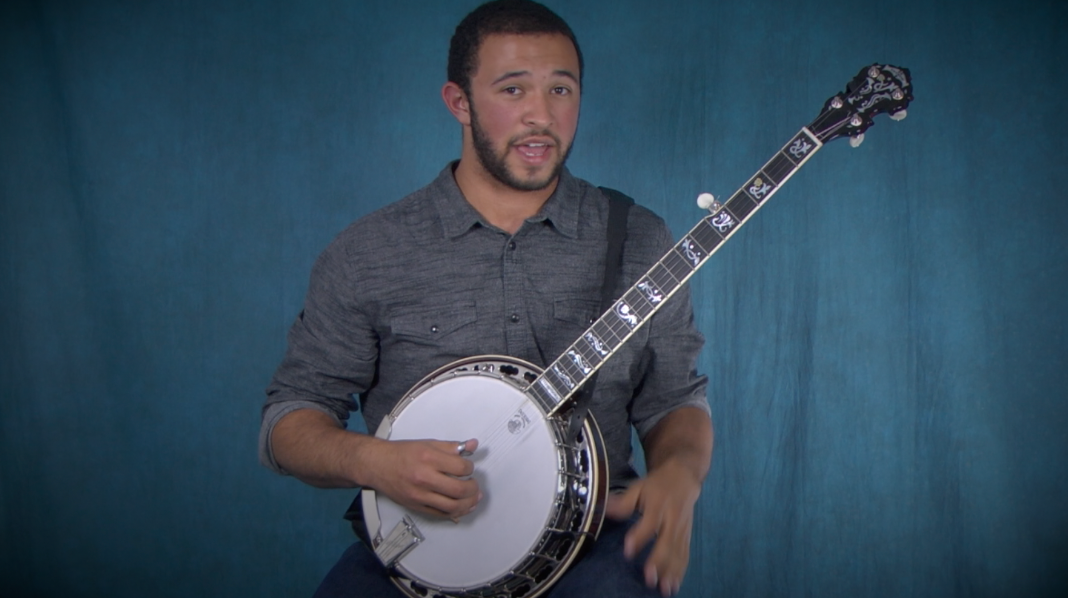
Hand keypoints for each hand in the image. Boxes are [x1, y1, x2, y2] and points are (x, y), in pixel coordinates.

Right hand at [366, 438, 481, 519]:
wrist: (377, 465)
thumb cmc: (402, 453)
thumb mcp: (428, 443)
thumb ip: (451, 447)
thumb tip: (472, 445)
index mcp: (428, 459)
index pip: (460, 468)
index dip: (470, 468)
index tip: (468, 468)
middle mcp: (424, 478)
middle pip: (458, 490)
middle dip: (473, 488)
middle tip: (474, 485)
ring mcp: (420, 495)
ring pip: (452, 506)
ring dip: (468, 504)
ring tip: (473, 498)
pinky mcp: (416, 506)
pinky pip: (440, 515)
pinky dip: (454, 514)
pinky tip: (462, 509)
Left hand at [605, 460, 700, 596]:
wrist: (684, 476)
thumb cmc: (657, 484)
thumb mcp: (639, 487)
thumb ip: (624, 501)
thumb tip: (605, 508)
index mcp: (658, 504)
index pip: (649, 523)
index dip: (639, 537)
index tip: (628, 551)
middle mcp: (672, 518)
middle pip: (667, 541)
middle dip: (658, 561)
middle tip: (649, 578)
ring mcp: (682, 529)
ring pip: (678, 552)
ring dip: (671, 572)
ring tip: (663, 589)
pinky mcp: (687, 536)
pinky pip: (684, 555)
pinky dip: (680, 571)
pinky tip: (673, 585)